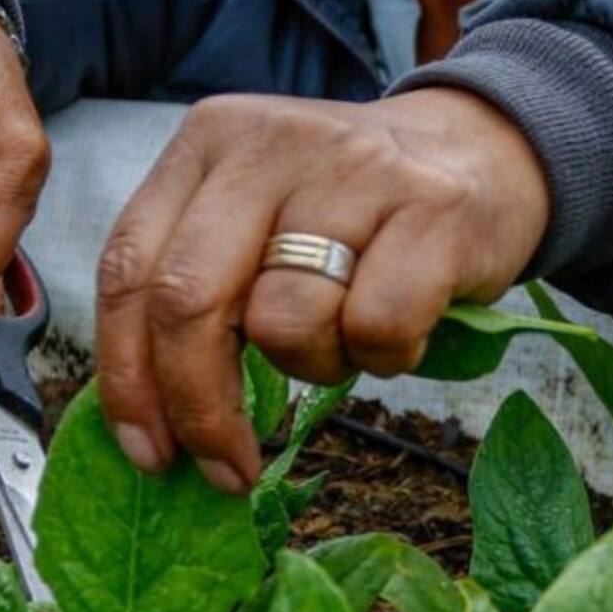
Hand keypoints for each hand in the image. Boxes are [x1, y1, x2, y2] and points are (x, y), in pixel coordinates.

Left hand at [95, 89, 549, 492]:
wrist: (485, 153)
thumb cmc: (360, 214)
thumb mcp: (264, 221)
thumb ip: (206, 284)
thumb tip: (156, 417)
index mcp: (209, 144)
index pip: (128, 270)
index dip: (127, 379)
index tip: (149, 452)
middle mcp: (269, 145)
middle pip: (186, 302)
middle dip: (200, 409)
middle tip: (230, 468)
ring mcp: (353, 171)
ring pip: (283, 323)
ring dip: (313, 368)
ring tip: (347, 341)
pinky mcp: (430, 209)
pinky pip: (374, 329)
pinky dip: (383, 358)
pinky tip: (401, 332)